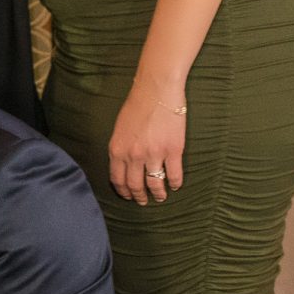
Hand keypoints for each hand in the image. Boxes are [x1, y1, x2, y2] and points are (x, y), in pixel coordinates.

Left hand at [108, 80, 185, 204]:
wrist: (156, 91)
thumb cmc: (136, 106)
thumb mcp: (119, 129)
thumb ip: (120, 148)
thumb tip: (123, 164)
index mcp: (117, 150)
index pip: (117, 179)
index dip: (123, 191)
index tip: (128, 196)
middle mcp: (133, 156)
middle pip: (135, 185)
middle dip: (139, 196)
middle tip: (144, 202)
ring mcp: (154, 154)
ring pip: (155, 183)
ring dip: (158, 193)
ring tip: (161, 197)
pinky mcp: (173, 151)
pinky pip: (174, 174)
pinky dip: (176, 183)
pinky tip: (176, 186)